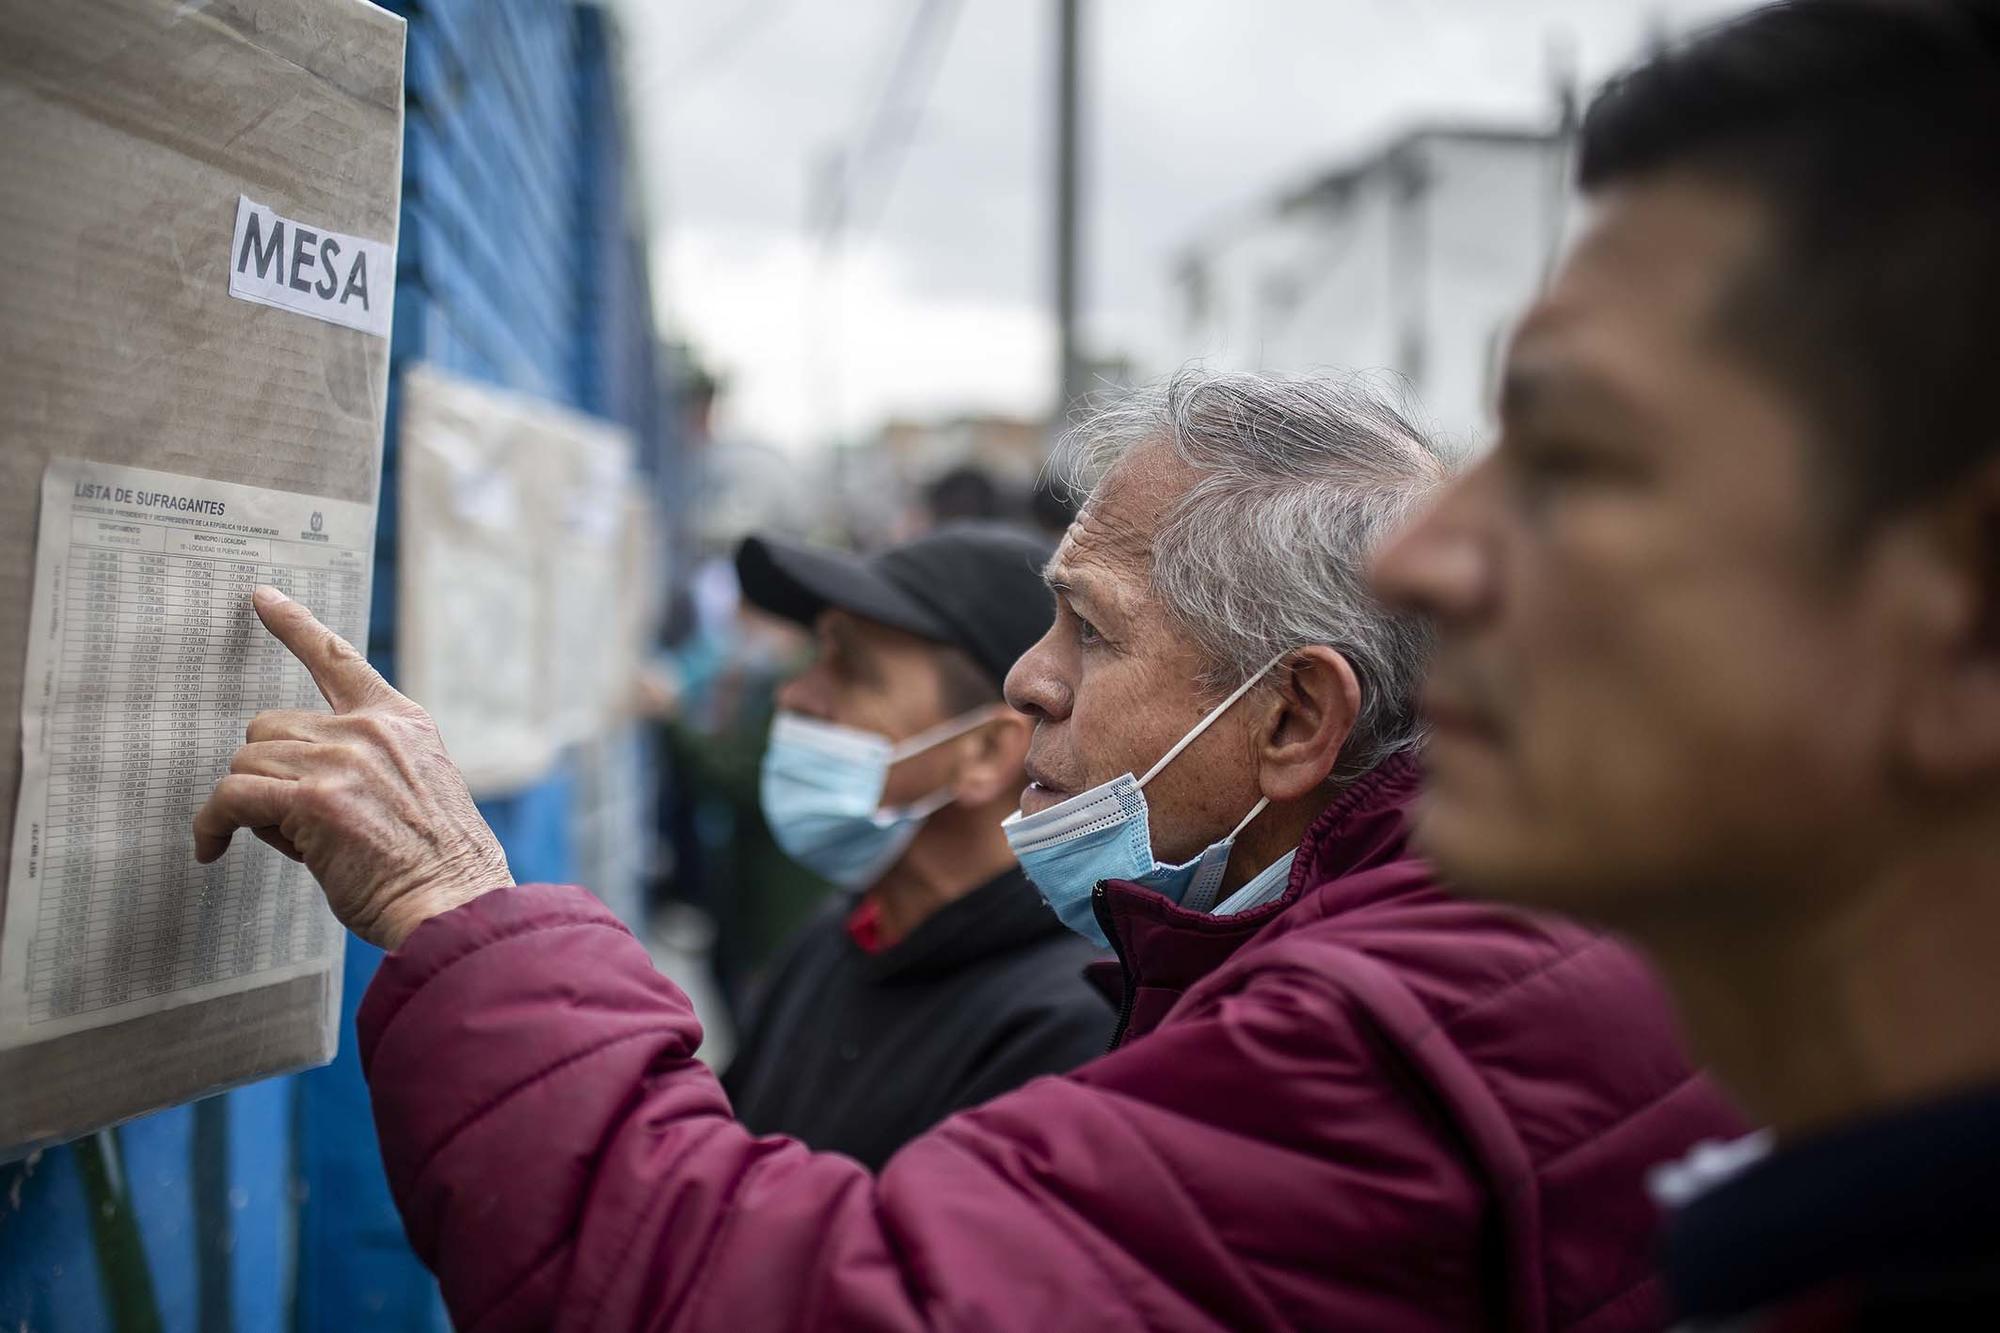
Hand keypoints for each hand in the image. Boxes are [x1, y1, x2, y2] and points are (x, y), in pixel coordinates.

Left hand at [193, 585, 514, 949]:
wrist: (454, 903)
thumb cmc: (435, 869)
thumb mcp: (413, 794)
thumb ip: (358, 768)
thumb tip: (281, 785)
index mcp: (401, 722)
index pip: (338, 660)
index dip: (294, 626)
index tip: (262, 598)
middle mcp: (369, 729)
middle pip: (268, 726)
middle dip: (264, 771)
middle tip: (282, 819)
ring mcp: (340, 759)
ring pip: (248, 762)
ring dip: (247, 803)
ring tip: (272, 842)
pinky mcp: (312, 799)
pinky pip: (231, 798)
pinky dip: (211, 824)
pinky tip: (210, 848)